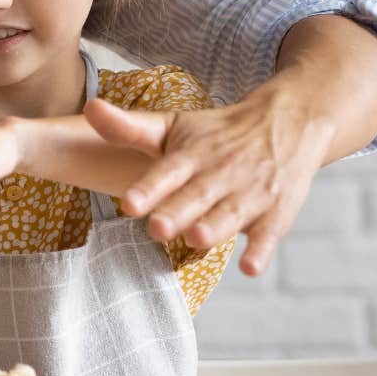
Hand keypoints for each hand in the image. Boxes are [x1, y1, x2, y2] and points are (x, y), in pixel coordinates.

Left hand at [84, 91, 331, 276]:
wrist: (287, 122)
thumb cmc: (216, 132)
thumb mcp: (173, 125)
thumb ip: (129, 127)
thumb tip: (89, 108)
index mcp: (192, 153)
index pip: (167, 170)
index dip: (148, 187)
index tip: (128, 204)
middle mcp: (220, 172)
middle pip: (196, 195)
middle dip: (177, 212)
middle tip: (156, 228)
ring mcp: (250, 192)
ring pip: (230, 214)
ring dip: (215, 228)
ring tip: (196, 240)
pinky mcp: (276, 212)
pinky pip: (269, 233)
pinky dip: (260, 249)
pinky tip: (249, 267)